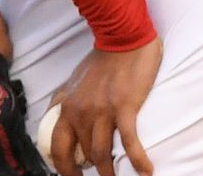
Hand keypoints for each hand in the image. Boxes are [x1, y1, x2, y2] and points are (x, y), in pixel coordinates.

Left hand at [50, 37, 161, 175]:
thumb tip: (57, 120)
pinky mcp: (125, 107)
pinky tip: (146, 171)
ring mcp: (102, 110)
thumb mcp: (73, 82)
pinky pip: (130, 141)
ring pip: (101, 153)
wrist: (122, 39)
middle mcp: (81, 111)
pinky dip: (137, 160)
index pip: (57, 146)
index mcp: (67, 106)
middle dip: (88, 170)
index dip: (63, 168)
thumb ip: (64, 102)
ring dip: (109, 171)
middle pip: (81, 154)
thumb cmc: (100, 62)